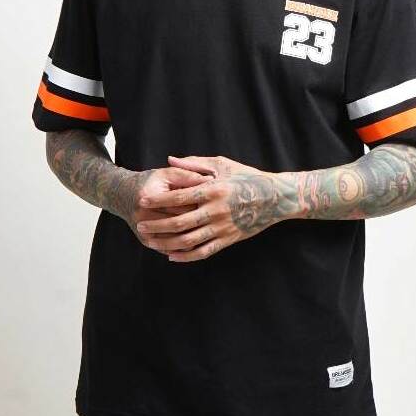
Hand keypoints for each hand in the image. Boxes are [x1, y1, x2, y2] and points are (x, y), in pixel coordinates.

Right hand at [121, 166, 214, 249]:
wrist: (123, 195)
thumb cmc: (149, 182)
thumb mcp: (165, 174)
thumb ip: (186, 175)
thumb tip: (209, 181)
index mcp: (150, 195)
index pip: (182, 203)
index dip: (201, 202)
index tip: (215, 202)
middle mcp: (143, 215)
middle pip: (179, 222)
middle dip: (199, 220)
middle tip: (215, 218)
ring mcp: (143, 230)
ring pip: (175, 239)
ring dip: (193, 237)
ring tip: (209, 231)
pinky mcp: (145, 241)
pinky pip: (169, 248)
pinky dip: (183, 247)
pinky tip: (197, 242)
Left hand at [137, 153, 295, 262]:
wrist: (276, 198)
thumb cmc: (247, 177)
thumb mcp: (222, 165)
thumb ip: (194, 163)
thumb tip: (170, 159)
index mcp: (213, 190)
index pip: (179, 196)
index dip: (159, 199)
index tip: (143, 200)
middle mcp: (216, 210)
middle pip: (179, 222)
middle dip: (157, 224)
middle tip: (140, 223)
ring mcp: (222, 227)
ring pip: (189, 240)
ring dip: (166, 242)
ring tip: (150, 241)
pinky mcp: (228, 240)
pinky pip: (203, 252)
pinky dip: (186, 256)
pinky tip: (172, 256)